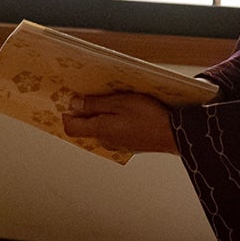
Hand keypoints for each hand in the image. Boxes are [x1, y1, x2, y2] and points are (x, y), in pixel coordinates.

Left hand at [61, 92, 179, 153]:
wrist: (173, 134)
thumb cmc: (148, 116)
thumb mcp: (119, 103)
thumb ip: (94, 104)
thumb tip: (74, 104)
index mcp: (100, 130)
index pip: (71, 128)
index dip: (66, 115)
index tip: (69, 102)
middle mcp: (106, 141)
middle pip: (86, 128)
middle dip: (85, 112)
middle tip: (93, 96)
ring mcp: (118, 144)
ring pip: (101, 129)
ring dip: (102, 115)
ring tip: (114, 100)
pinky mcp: (129, 144)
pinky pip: (114, 131)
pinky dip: (114, 121)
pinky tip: (126, 111)